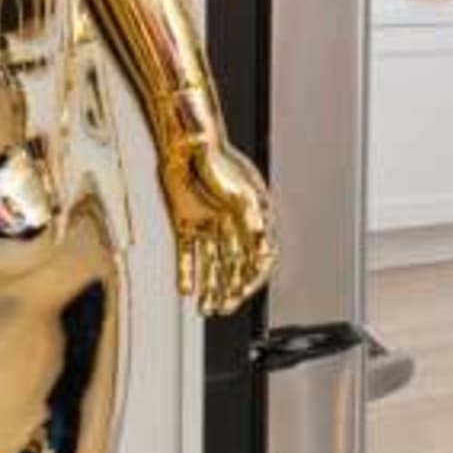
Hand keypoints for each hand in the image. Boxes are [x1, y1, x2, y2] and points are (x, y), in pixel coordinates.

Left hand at [162, 132, 277, 316]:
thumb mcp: (242, 195)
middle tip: (222, 309)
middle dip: (230, 289)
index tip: (242, 294)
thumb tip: (267, 252)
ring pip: (214, 263)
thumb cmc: (216, 162)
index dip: (253, 278)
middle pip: (236, 264)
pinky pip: (189, 253)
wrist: (185, 144)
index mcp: (254, 216)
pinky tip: (186, 289)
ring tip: (205, 308)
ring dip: (211, 287)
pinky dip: (188, 272)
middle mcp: (233, 222)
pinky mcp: (186, 219)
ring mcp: (209, 222)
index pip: (260, 257)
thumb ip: (254, 223)